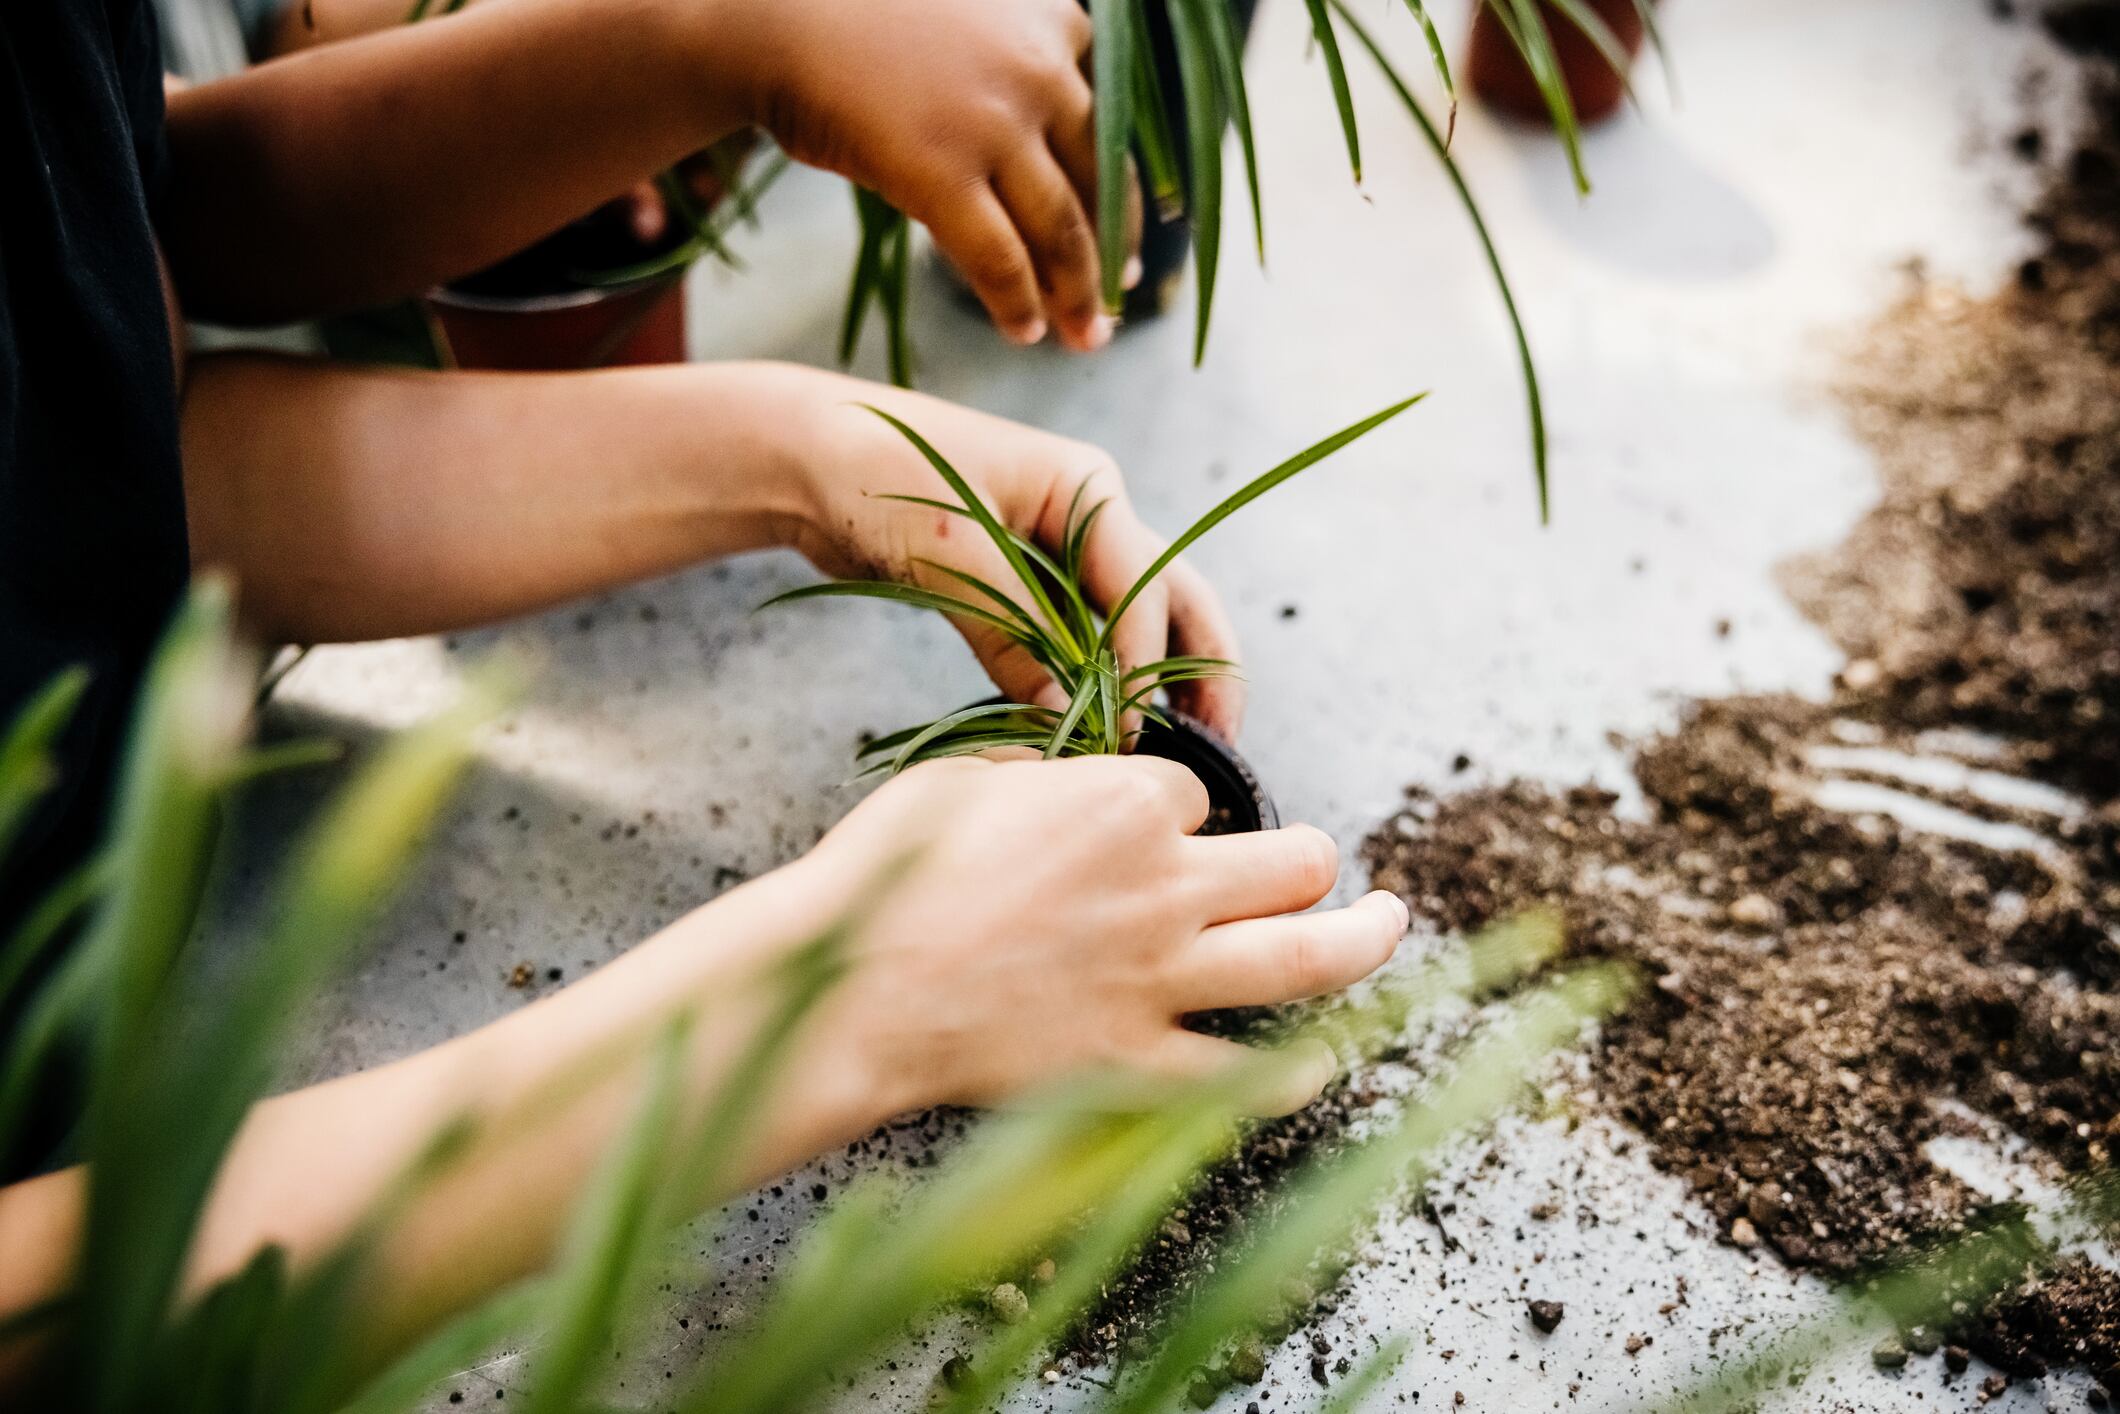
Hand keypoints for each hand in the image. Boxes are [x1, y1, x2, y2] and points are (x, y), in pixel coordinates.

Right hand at [717, 0, 1138, 351]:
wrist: (776, 17)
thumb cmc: (864, 21)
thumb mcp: (975, 18)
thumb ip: (1022, 65)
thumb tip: (1052, 158)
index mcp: (1060, 20)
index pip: (1113, 130)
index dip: (1124, 201)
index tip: (1127, 250)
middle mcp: (1043, 66)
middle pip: (1100, 184)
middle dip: (1109, 258)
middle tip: (1111, 307)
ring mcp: (995, 121)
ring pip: (1062, 230)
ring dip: (1077, 295)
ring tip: (1080, 337)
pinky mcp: (941, 172)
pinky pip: (1000, 258)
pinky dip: (1016, 303)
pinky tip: (1023, 332)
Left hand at [780, 372, 1243, 737]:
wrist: (805, 455)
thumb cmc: (876, 474)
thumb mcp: (947, 554)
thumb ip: (1010, 634)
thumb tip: (1060, 716)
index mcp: (1087, 486)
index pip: (1143, 586)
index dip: (1143, 665)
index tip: (1130, 732)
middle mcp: (1090, 515)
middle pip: (1174, 597)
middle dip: (1203, 667)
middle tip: (1221, 743)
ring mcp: (1062, 550)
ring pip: (1135, 623)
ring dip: (1158, 681)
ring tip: (1181, 748)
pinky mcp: (1025, 583)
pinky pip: (1079, 638)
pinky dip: (1097, 681)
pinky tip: (1104, 728)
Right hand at [794, 754, 1408, 1114]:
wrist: (858, 985)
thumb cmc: (892, 872)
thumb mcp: (963, 779)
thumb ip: (1038, 780)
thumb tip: (1057, 786)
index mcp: (1123, 804)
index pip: (1199, 791)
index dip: (1180, 807)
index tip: (1152, 825)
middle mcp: (1165, 886)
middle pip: (1293, 861)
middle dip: (1311, 859)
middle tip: (1319, 866)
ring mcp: (1160, 978)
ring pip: (1307, 956)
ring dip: (1365, 939)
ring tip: (1392, 924)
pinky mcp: (1136, 1060)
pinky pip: (1237, 1072)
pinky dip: (1286, 1075)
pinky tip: (1315, 1067)